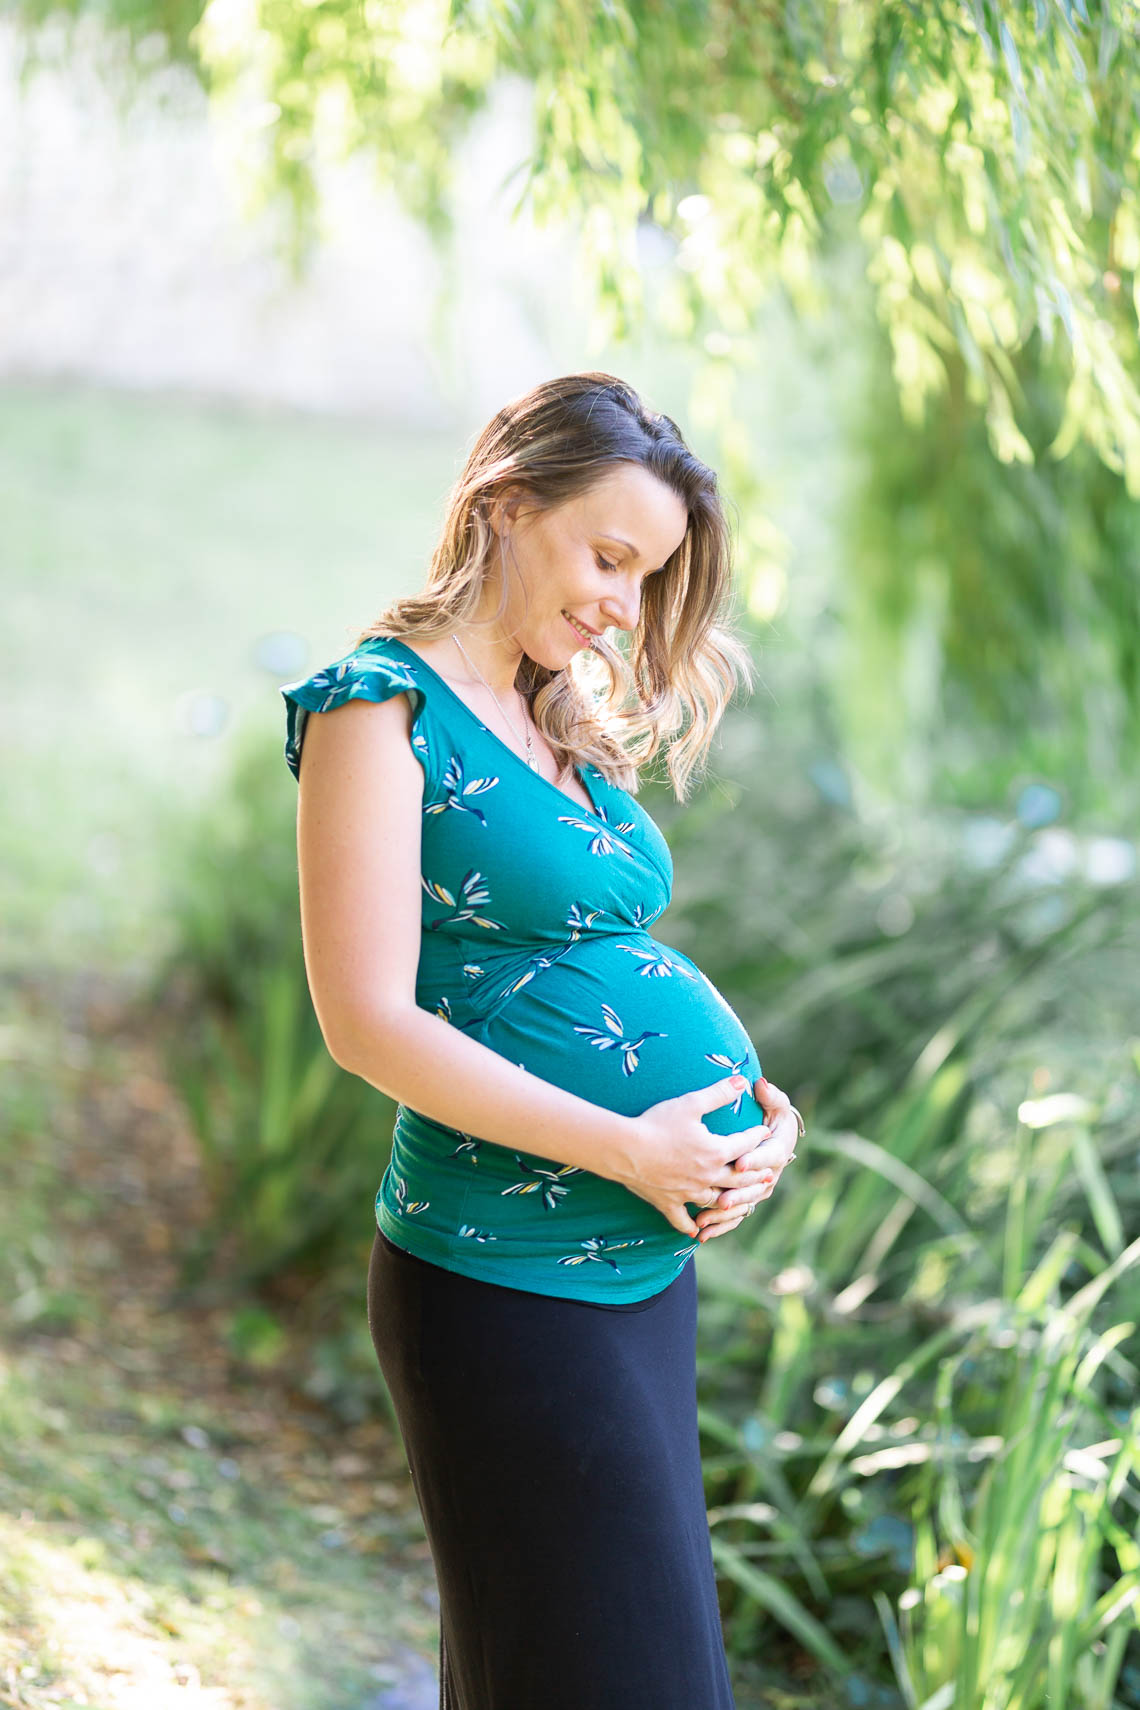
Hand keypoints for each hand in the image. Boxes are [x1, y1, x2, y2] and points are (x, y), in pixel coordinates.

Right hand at [613, 1074, 770, 1237]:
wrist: (624, 1149)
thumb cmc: (657, 1123)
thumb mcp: (690, 1103)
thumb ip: (718, 1093)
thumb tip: (742, 1081)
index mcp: (716, 1152)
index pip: (745, 1145)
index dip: (757, 1137)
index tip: (765, 1133)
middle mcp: (708, 1177)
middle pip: (738, 1179)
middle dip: (754, 1175)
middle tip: (767, 1175)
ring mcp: (688, 1193)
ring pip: (716, 1201)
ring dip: (730, 1202)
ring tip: (739, 1201)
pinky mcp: (669, 1204)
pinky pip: (684, 1220)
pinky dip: (691, 1226)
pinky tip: (696, 1232)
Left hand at [695, 1076, 801, 1241]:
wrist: (777, 1140)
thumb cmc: (774, 1117)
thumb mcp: (776, 1106)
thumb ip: (770, 1095)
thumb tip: (760, 1082)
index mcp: (777, 1149)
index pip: (768, 1156)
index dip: (754, 1159)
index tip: (739, 1162)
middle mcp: (770, 1174)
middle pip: (753, 1187)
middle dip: (737, 1194)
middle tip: (722, 1199)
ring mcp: (757, 1190)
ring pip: (742, 1206)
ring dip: (724, 1215)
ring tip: (705, 1221)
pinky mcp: (745, 1200)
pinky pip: (733, 1218)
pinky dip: (719, 1226)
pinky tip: (701, 1234)